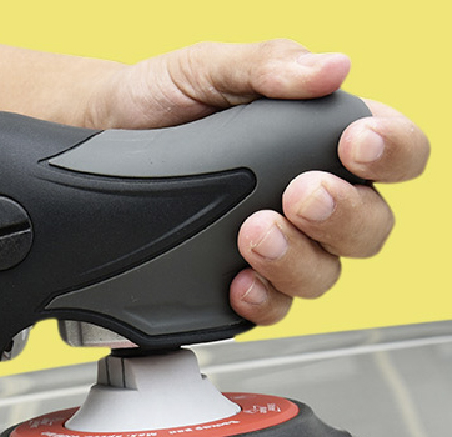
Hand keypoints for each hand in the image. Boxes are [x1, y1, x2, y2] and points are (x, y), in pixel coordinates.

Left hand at [84, 40, 429, 324]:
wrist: (104, 137)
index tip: (355, 146)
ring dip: (297, 260)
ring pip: (323, 275)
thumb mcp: (209, 68)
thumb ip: (267, 66)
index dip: (393, 153)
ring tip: (254, 233)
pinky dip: (262, 300)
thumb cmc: (161, 100)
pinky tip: (239, 283)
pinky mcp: (241, 281)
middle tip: (298, 194)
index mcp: (319, 142)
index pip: (395, 153)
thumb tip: (331, 68)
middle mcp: (308, 201)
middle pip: (369, 228)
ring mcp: (277, 247)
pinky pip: (272, 307)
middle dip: (341, 216)